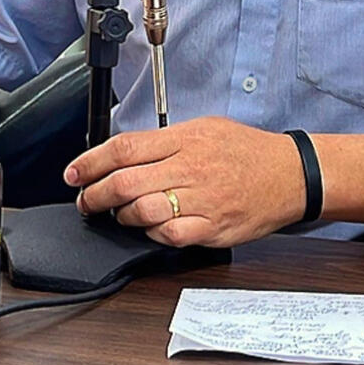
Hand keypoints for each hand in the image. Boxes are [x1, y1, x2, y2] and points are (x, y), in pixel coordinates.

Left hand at [64, 117, 306, 247]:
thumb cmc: (247, 151)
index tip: (74, 172)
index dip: (90, 161)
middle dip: (95, 194)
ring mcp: (201, 199)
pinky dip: (152, 235)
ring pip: (142, 211)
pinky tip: (151, 229)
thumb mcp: (205, 128)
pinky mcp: (212, 227)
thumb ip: (166, 140)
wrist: (289, 174)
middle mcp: (189, 167)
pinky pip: (169, 236)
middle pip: (125, 182)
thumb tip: (126, 153)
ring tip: (119, 214)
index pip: (125, 148)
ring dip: (121, 216)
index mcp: (185, 139)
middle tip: (85, 200)